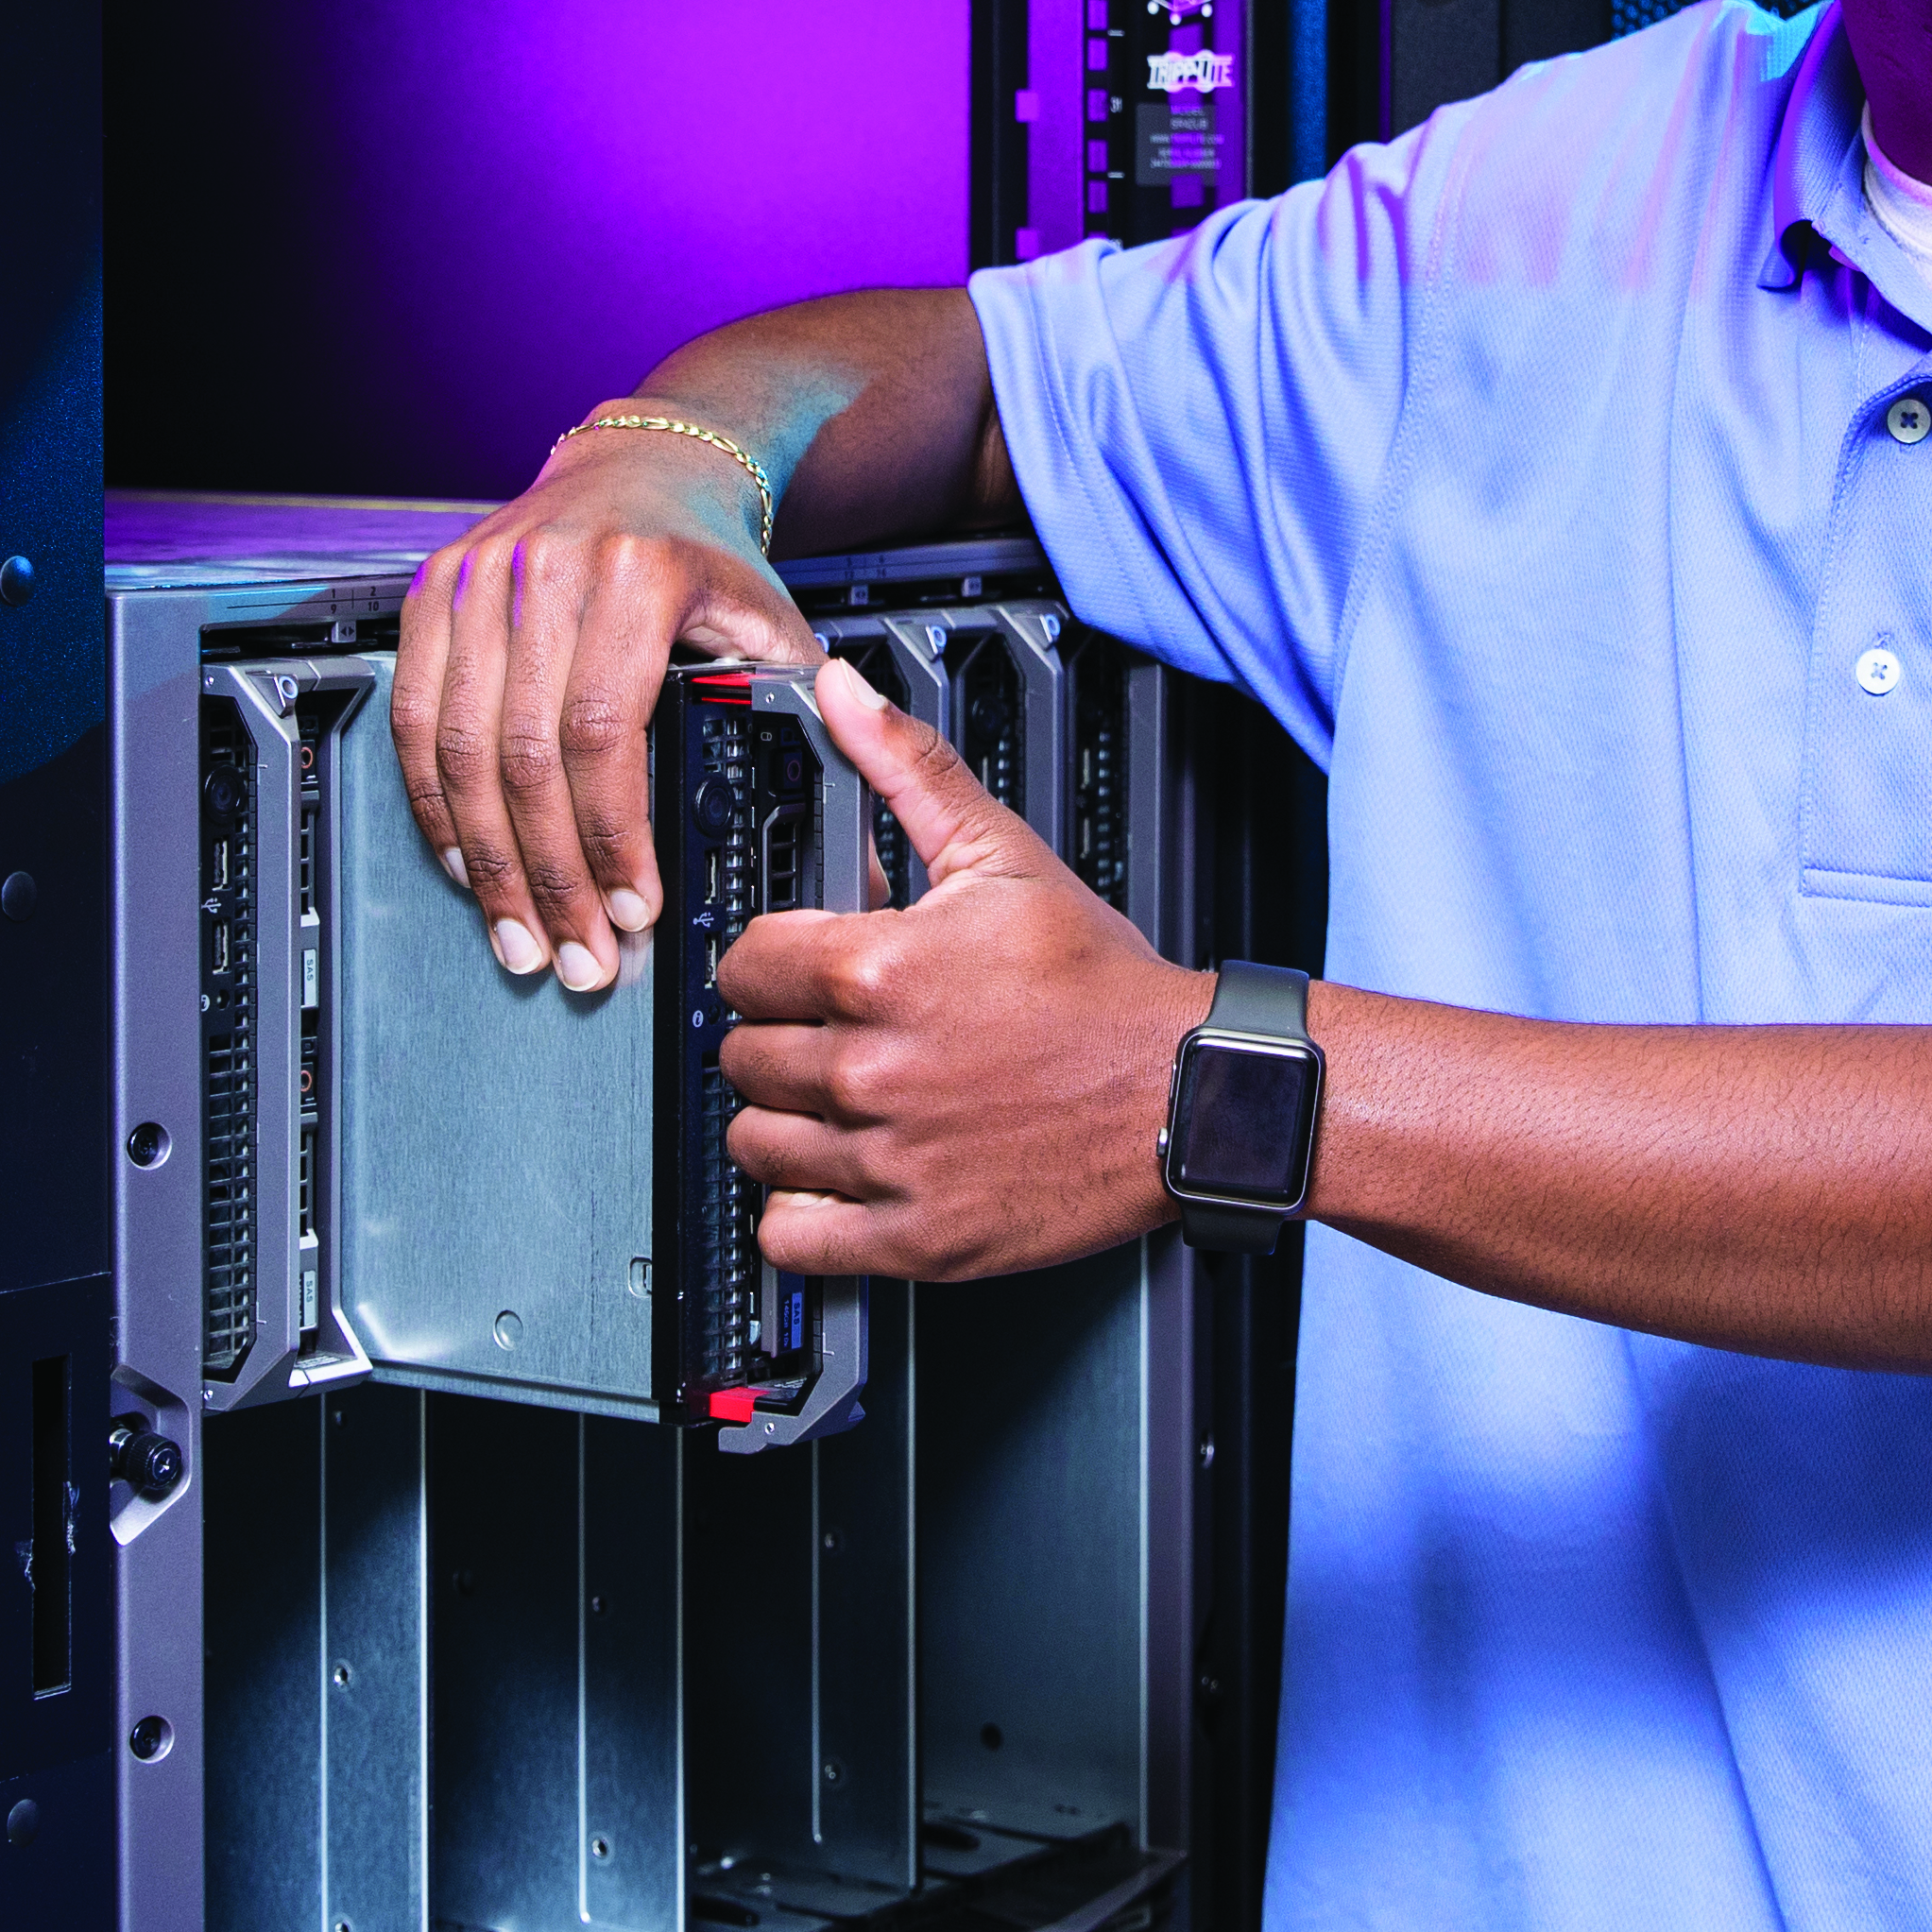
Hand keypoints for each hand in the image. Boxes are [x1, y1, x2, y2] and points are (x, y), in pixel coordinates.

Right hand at [391, 421, 818, 995]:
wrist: (643, 468)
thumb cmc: (708, 557)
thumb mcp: (772, 627)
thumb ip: (811, 729)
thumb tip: (857, 855)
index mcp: (637, 575)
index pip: (604, 731)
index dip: (609, 837)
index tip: (632, 912)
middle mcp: (548, 569)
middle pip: (525, 755)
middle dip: (549, 877)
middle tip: (575, 955)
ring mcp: (481, 577)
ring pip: (457, 748)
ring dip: (487, 861)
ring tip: (520, 934)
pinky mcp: (434, 591)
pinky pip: (414, 719)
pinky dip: (436, 805)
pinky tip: (468, 863)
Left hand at [716, 656, 1212, 1282]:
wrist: (1190, 1092)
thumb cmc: (1102, 987)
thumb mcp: (1004, 853)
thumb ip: (907, 768)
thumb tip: (843, 694)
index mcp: (876, 971)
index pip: (741, 967)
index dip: (769, 962)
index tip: (799, 973)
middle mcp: (871, 1069)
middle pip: (742, 1056)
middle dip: (778, 1039)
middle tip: (826, 1037)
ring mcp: (890, 1160)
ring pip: (755, 1144)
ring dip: (782, 1124)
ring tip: (833, 1105)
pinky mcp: (916, 1237)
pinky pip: (791, 1237)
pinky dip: (799, 1214)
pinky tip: (836, 1180)